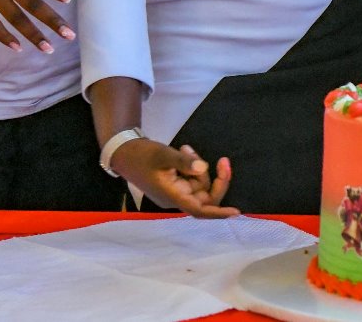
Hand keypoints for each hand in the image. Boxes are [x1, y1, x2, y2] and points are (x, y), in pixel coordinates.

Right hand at [112, 138, 239, 218]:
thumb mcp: (163, 154)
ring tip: (185, 148)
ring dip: (200, 167)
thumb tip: (203, 168)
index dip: (217, 213)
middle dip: (216, 179)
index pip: (199, 209)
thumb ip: (183, 161)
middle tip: (223, 160)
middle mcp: (176, 198)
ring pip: (200, 184)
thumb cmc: (142, 155)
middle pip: (206, 196)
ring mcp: (176, 192)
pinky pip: (193, 178)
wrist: (125, 153)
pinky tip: (183, 150)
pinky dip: (193, 165)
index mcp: (171, 196)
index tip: (236, 211)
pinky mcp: (175, 185)